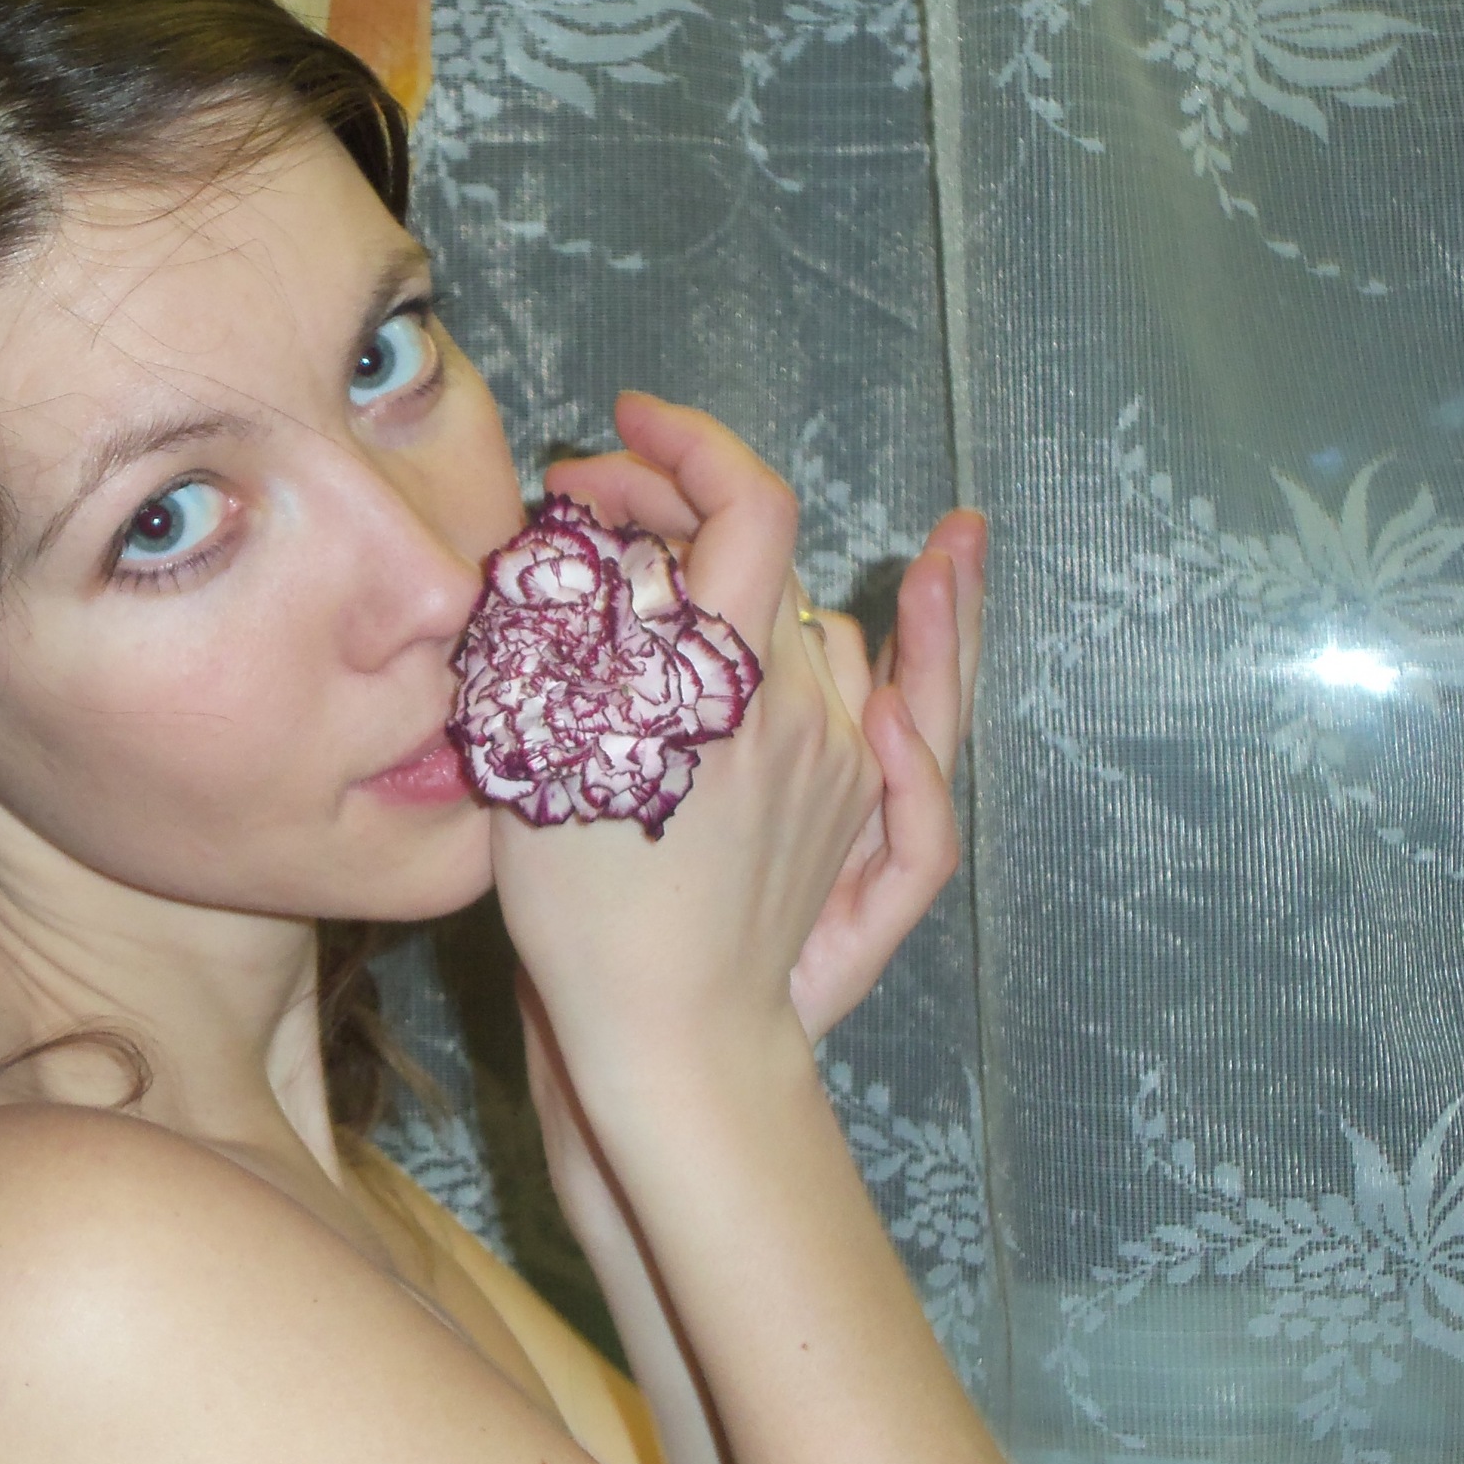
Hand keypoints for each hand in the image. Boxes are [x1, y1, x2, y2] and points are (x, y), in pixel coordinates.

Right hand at [540, 432, 984, 1043]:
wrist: (669, 1033)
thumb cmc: (583, 915)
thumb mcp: (546, 757)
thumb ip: (579, 629)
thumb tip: (596, 539)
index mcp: (722, 685)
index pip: (746, 507)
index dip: (690, 444)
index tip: (627, 429)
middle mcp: (805, 705)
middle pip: (765, 556)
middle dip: (681, 515)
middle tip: (596, 520)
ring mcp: (847, 754)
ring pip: (814, 616)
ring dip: (748, 582)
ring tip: (665, 580)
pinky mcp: (862, 798)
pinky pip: (868, 685)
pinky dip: (860, 634)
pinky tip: (916, 587)